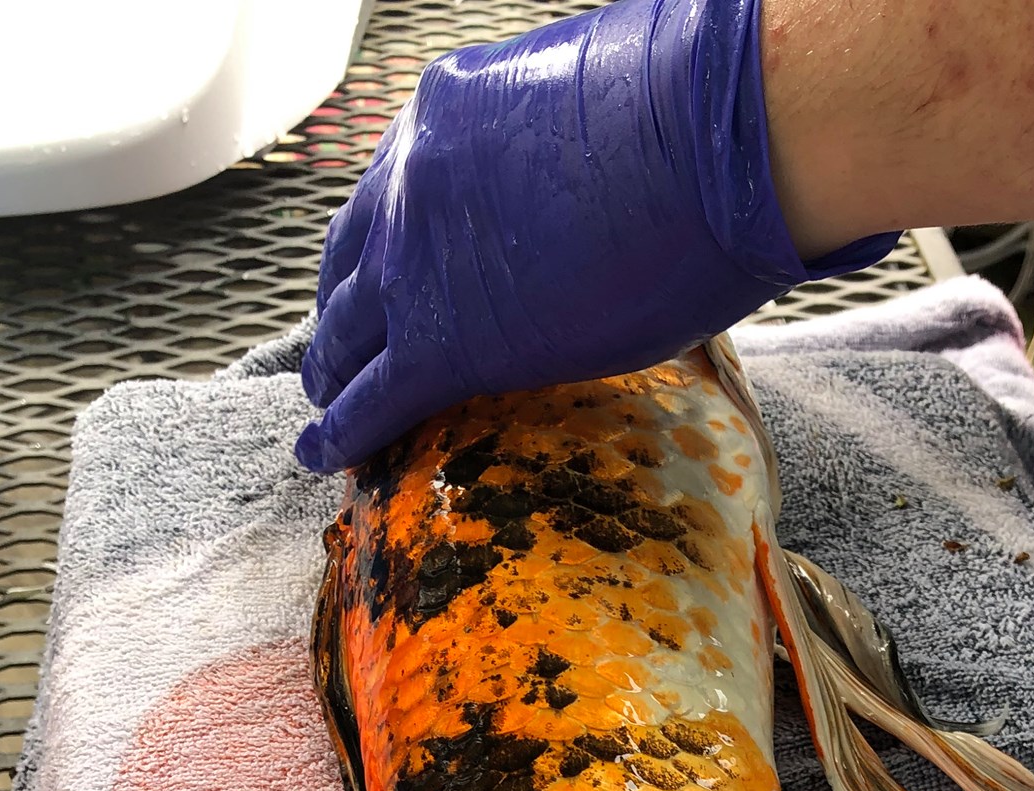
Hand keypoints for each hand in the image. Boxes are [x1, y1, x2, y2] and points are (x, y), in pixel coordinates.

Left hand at [295, 0, 897, 471]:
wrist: (709, 147)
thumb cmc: (694, 104)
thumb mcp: (601, 89)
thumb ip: (570, 141)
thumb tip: (606, 173)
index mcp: (450, 111)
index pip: (398, 184)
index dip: (386, 234)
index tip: (385, 264)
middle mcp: (414, 180)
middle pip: (355, 258)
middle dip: (342, 305)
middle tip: (339, 343)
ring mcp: (417, 263)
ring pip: (347, 332)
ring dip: (332, 373)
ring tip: (325, 404)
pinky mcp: (444, 342)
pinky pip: (374, 399)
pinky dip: (343, 432)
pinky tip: (324, 457)